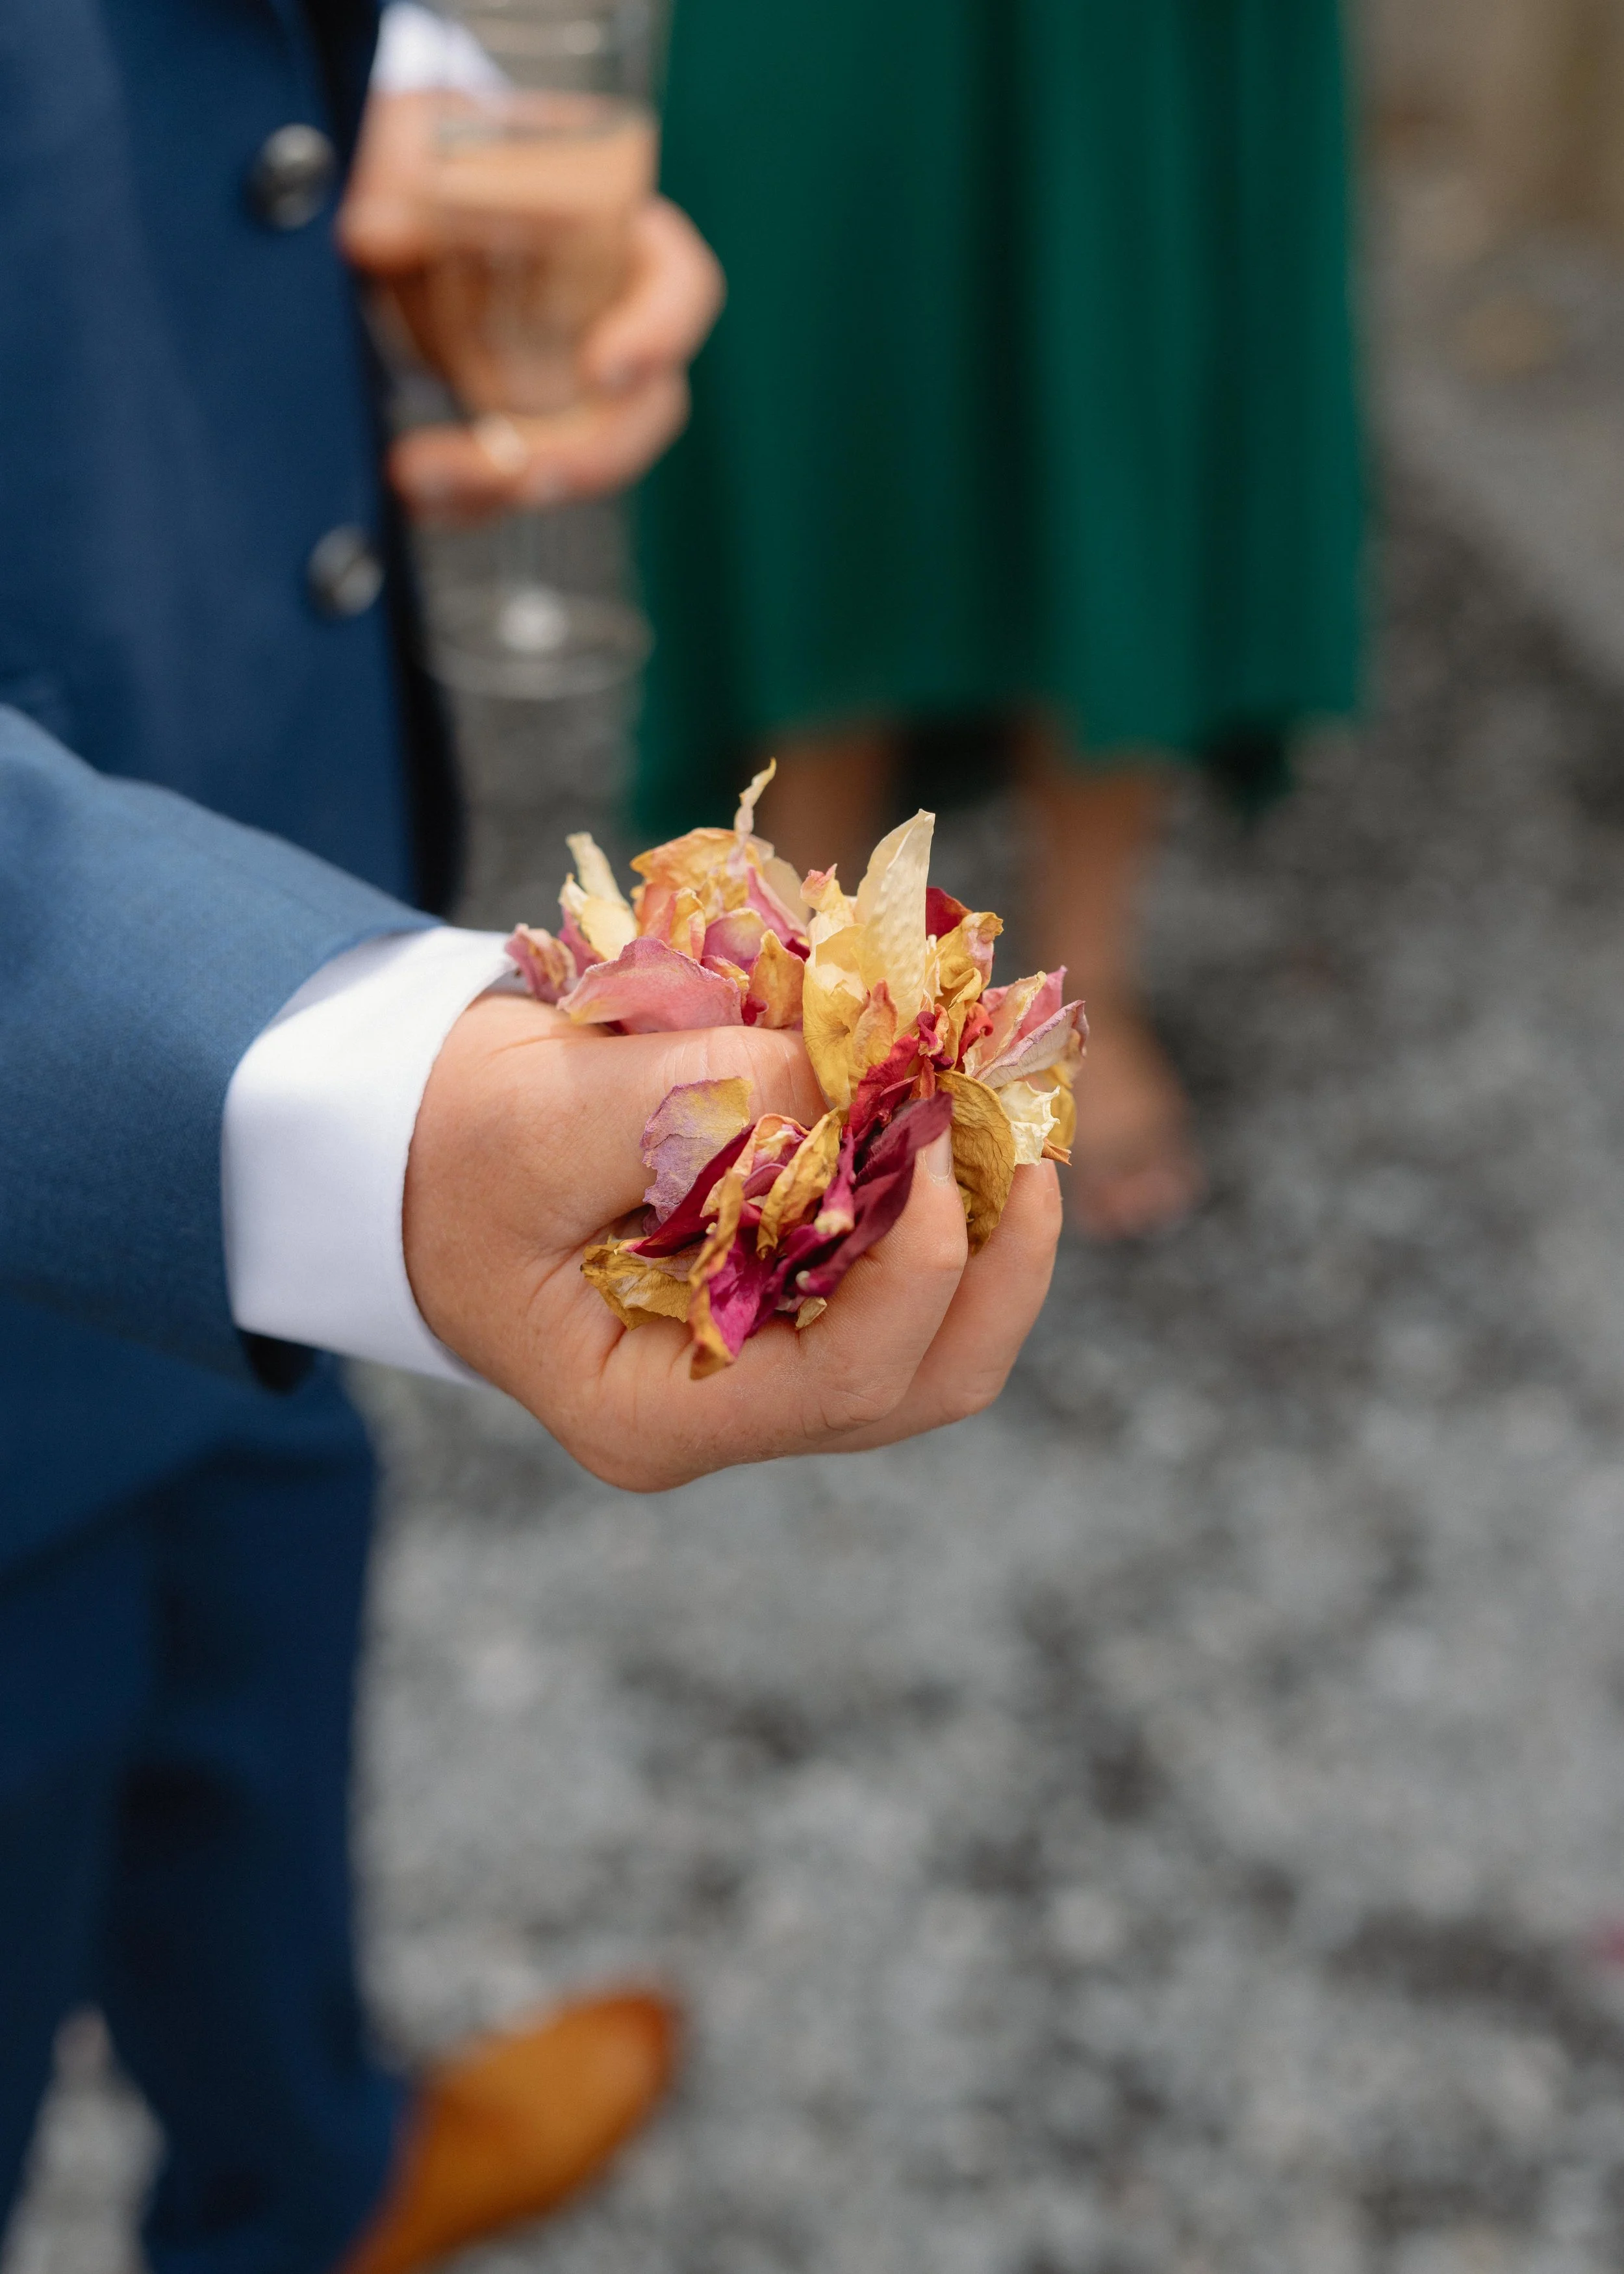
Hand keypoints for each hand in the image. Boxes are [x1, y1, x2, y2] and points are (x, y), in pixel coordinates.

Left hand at [339, 90, 723, 517]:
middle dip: (586, 456)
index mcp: (626, 237)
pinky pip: (513, 478)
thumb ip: (400, 175)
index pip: (681, 290)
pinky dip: (467, 499)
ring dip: (508, 485)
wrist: (409, 193)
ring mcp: (576, 387)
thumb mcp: (421, 139)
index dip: (657, 336)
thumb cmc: (445, 150)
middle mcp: (617, 323)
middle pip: (644, 411)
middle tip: (523, 477)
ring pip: (580, 459)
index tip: (604, 370)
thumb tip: (370, 236)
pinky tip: (415, 494)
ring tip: (420, 477)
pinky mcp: (525, 428)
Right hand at [403, 996, 1061, 1490]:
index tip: (924, 1132)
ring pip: (930, 1346)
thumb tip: (860, 1082)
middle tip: (1020, 1134)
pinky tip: (948, 1125)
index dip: (918, 1265)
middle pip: (921, 1384)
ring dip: (989, 1237)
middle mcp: (720, 1413)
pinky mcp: (778, 1309)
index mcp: (650, 1414)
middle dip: (997, 1264)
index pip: (842, 1382)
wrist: (406, 1150)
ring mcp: (758, 1370)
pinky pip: (895, 1286)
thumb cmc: (446, 1147)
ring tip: (1004, 1121)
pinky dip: (940, 1210)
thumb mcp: (538, 1113)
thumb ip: (695, 1100)